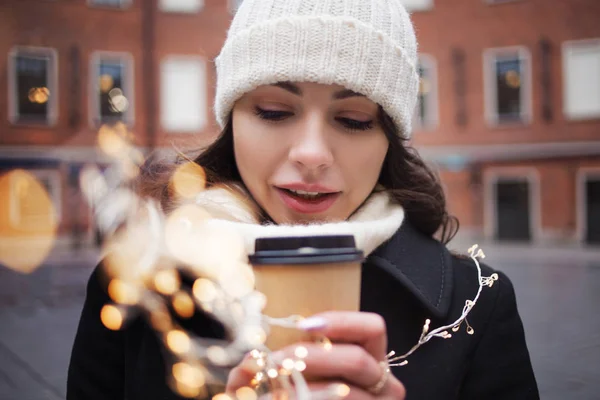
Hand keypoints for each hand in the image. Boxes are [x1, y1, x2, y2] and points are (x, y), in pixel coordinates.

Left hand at [227, 311, 405, 398]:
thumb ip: (277, 361)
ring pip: (345, 393)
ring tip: (272, 387)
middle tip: (276, 361)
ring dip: (301, 389)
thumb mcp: (298, 371)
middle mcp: (384, 383)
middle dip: (312, 358)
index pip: (372, 328)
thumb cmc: (311, 391)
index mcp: (372, 357)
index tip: (305, 324)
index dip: (342, 322)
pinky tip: (280, 399)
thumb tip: (245, 365)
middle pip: (356, 360)